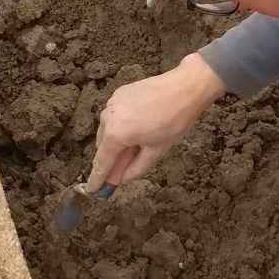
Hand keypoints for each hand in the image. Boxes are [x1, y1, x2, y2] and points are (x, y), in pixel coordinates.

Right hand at [88, 53, 225, 188]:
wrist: (184, 87)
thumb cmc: (174, 121)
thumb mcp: (156, 151)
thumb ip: (135, 168)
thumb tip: (121, 179)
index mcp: (116, 134)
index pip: (102, 162)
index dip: (97, 179)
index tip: (93, 190)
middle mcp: (107, 118)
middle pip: (103, 146)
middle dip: (112, 158)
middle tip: (126, 168)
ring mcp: (111, 103)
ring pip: (107, 130)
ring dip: (117, 141)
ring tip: (139, 142)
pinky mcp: (118, 94)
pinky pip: (114, 116)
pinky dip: (121, 125)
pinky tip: (139, 124)